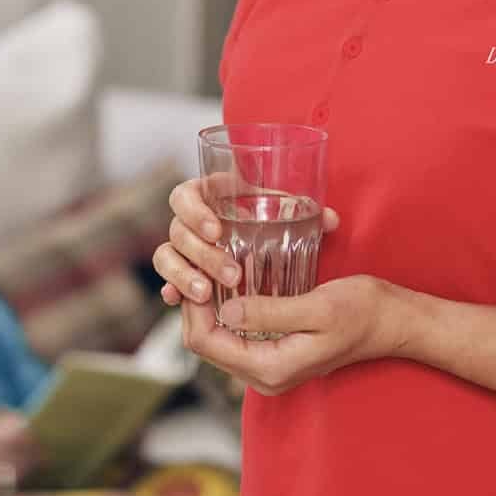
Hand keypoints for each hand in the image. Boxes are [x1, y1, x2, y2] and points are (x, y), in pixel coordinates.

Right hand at [152, 177, 340, 307]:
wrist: (272, 239)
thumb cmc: (276, 218)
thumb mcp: (289, 213)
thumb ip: (305, 213)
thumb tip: (329, 219)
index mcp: (209, 194)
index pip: (183, 196)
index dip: (194, 211)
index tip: (217, 229)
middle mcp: (191, 220)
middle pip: (176, 232)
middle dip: (201, 254)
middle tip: (232, 273)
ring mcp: (186, 247)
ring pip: (167, 257)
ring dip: (183, 275)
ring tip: (206, 293)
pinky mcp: (188, 272)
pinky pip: (170, 281)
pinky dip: (172, 290)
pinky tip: (176, 302)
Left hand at [178, 276, 412, 396]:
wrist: (392, 322)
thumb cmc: (362, 313)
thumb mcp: (318, 308)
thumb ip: (271, 312)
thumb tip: (225, 310)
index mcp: (271, 368)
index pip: (207, 343)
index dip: (192, 307)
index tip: (196, 269)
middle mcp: (264, 375)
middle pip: (206, 343)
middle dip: (196, 305)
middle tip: (199, 264)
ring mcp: (269, 367)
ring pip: (218, 339)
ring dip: (209, 306)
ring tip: (211, 270)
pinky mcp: (276, 353)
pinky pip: (236, 335)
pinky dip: (227, 310)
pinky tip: (231, 283)